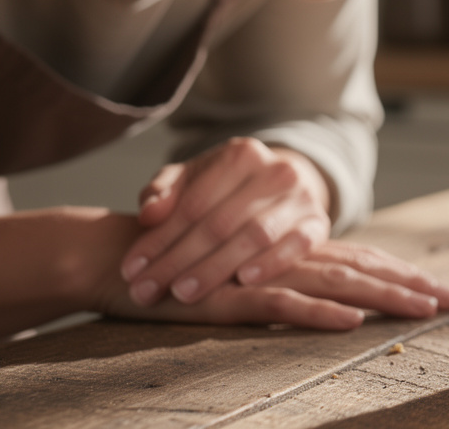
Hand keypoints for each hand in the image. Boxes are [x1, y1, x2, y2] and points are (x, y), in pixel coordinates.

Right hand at [98, 237, 448, 329]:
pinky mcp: (232, 297)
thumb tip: (336, 302)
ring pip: (336, 285)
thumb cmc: (185, 268)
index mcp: (294, 252)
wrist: (123, 258)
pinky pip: (282, 305)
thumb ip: (285, 278)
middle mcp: (287, 258)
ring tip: (422, 309)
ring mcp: (262, 275)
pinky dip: (318, 313)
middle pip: (363, 270)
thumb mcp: (244, 275)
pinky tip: (351, 322)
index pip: (361, 261)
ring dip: (383, 298)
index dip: (402, 274)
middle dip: (410, 285)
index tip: (442, 290)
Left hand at [121, 138, 332, 306]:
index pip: (193, 203)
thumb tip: (148, 215)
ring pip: (254, 236)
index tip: (130, 269)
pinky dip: (272, 263)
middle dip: (178, 260)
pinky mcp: (319, 224)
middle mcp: (276, 171)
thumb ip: (164, 192)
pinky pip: (296, 245)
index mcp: (241, 154)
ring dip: (216, 268)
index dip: (159, 238)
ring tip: (182, 293)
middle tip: (147, 291)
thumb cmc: (228, 188)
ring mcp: (301, 197)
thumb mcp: (193, 179)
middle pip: (219, 222)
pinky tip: (243, 281)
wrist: (285, 186)